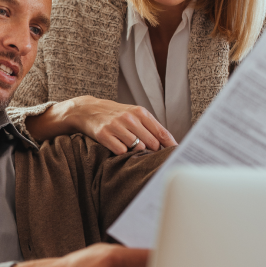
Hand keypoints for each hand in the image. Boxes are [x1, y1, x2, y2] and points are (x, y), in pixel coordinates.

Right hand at [25, 95, 176, 153]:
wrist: (87, 110)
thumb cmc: (115, 115)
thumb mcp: (134, 115)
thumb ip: (151, 127)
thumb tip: (170, 145)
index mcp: (140, 113)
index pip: (161, 133)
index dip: (170, 146)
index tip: (177, 156)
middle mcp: (130, 118)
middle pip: (151, 143)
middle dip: (153, 152)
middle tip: (150, 155)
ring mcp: (116, 126)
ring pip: (137, 148)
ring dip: (136, 152)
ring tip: (131, 149)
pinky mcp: (104, 135)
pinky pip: (120, 151)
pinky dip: (122, 153)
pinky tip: (118, 148)